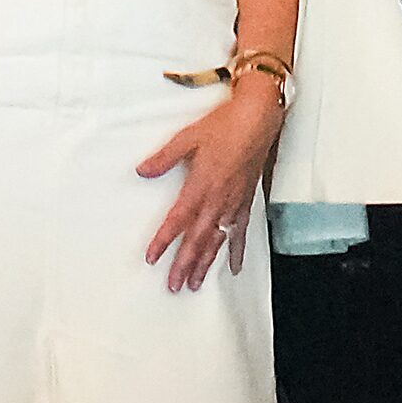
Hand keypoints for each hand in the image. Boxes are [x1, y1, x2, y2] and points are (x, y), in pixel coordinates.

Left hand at [138, 78, 283, 291]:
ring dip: (206, 263)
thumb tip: (143, 171)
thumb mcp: (188, 137)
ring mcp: (234, 201)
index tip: (152, 258)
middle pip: (198, 238)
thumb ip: (164, 158)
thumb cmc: (226, 125)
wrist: (258, 117)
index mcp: (201, 184)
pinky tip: (235, 266)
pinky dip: (237, 250)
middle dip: (185, 263)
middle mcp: (218, 198)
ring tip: (195, 283)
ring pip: (218, 239)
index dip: (164, 241)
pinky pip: (241, 231)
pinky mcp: (246, 200)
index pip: (178, 219)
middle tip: (173, 285)